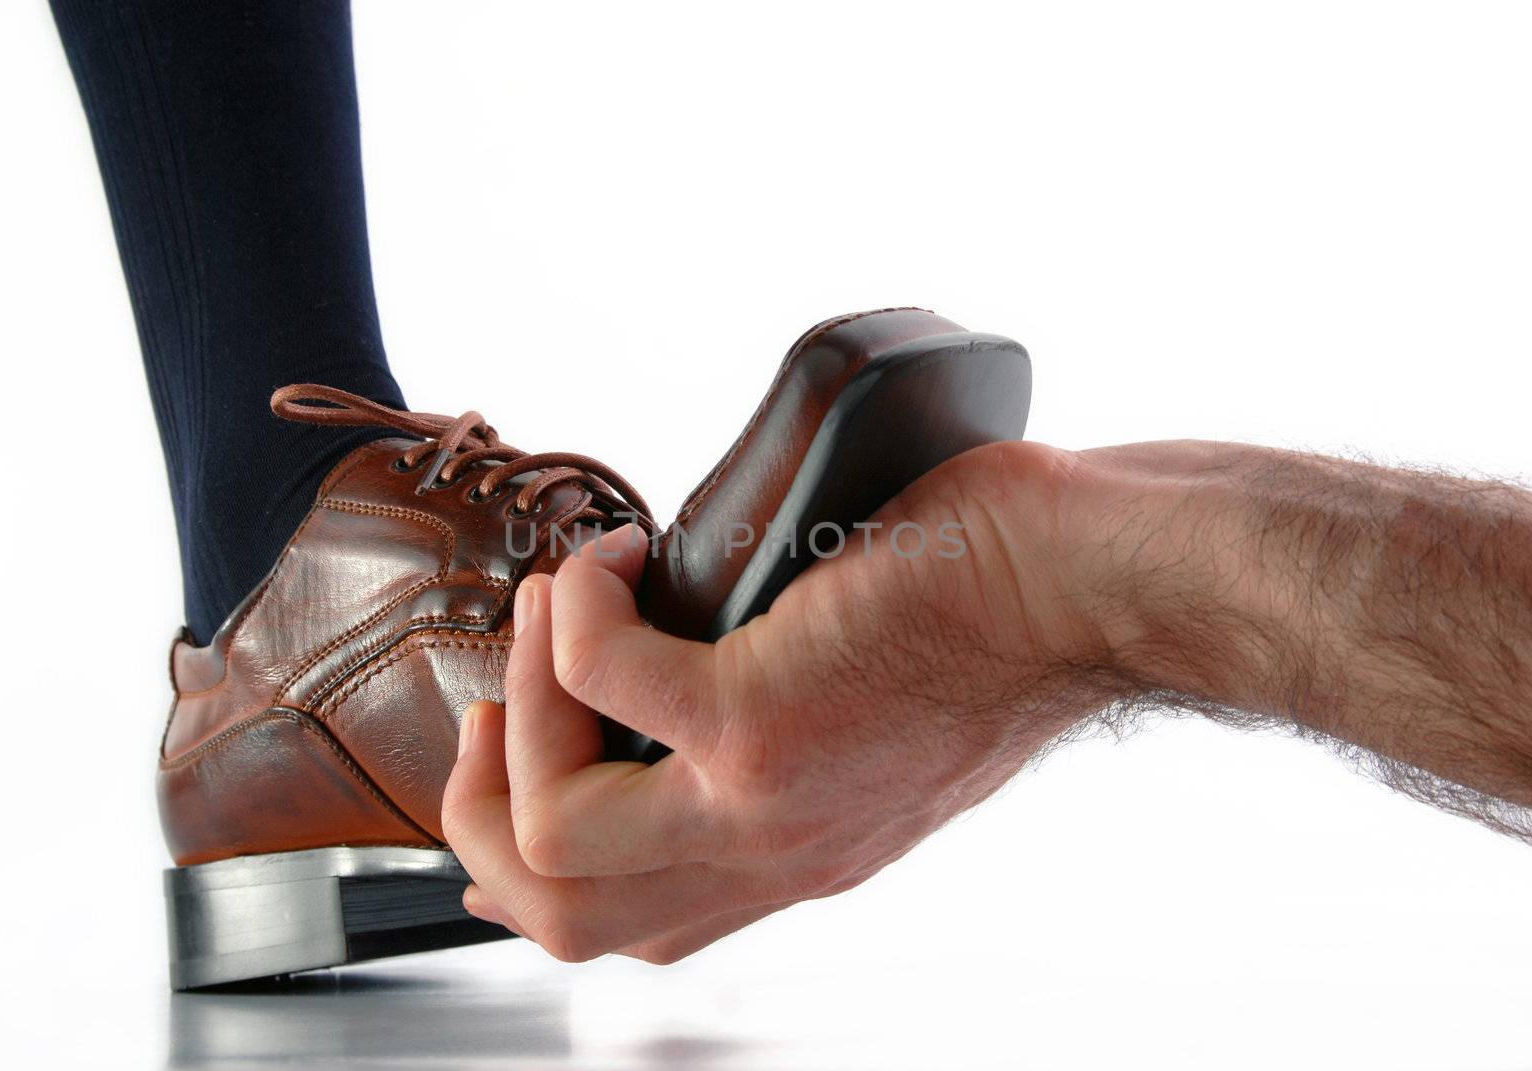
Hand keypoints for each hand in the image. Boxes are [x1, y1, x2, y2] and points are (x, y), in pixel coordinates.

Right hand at [440, 441, 1117, 962]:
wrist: (1097, 588)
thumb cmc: (1010, 620)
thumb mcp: (880, 725)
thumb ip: (787, 739)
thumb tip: (684, 666)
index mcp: (795, 854)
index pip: (625, 929)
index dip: (528, 868)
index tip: (512, 772)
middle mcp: (773, 850)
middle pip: (557, 913)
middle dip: (482, 812)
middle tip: (494, 708)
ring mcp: (761, 793)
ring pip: (553, 827)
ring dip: (520, 704)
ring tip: (554, 613)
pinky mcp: (765, 711)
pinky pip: (602, 677)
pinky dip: (578, 609)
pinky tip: (615, 560)